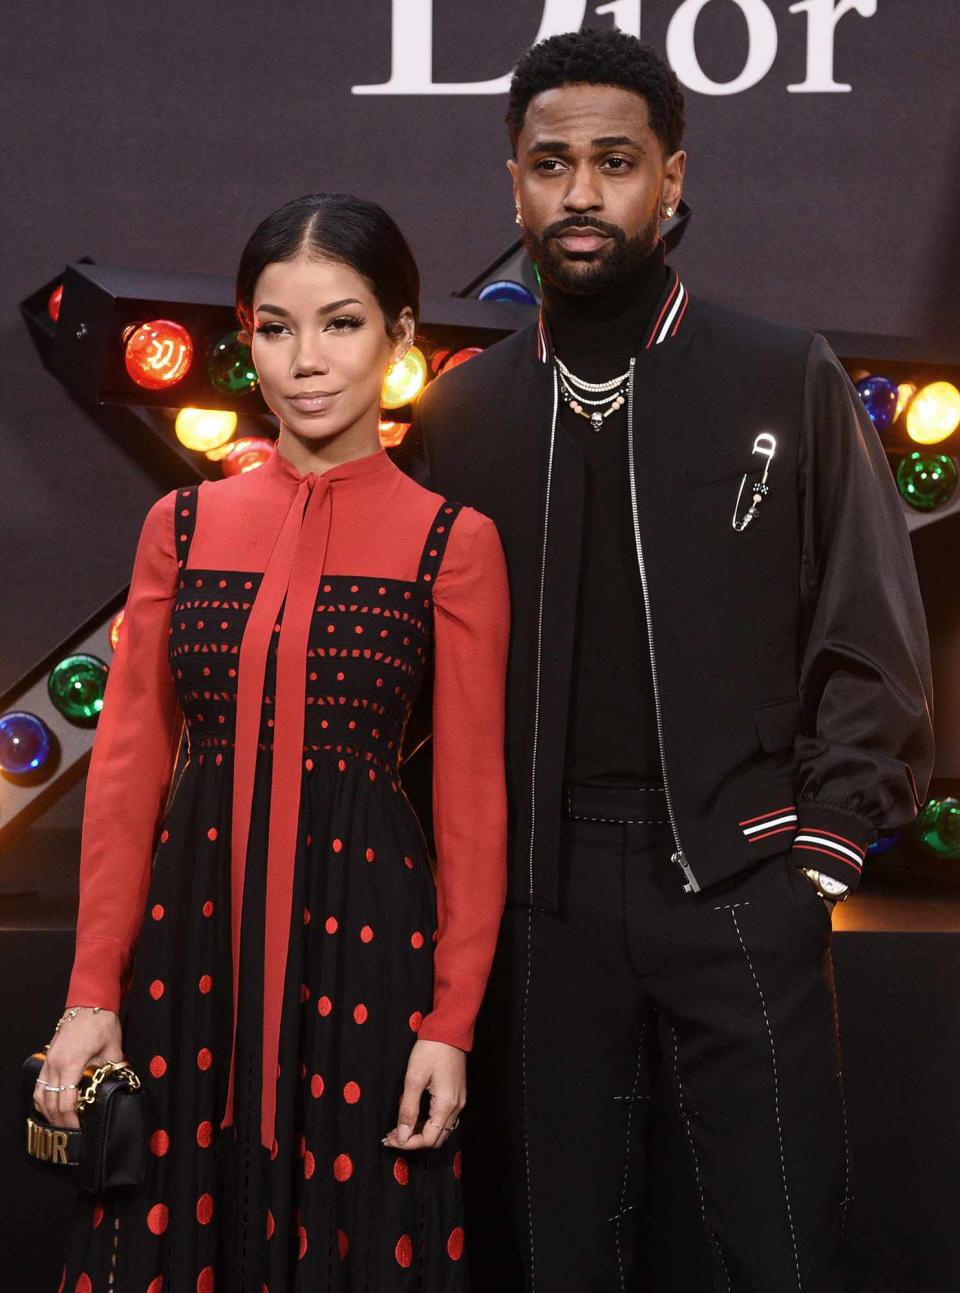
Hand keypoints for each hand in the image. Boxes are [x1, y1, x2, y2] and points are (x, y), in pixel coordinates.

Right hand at [33, 1008, 123, 1129]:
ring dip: (49, 1113)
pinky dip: (43, 1100)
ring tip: (63, 1124)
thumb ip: (114, 1070)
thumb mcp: (113, 1048)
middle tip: (74, 1133)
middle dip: (61, 1122)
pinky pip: (39, 1086)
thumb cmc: (101, 1023)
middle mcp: (55, 1065)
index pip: (66, 1102)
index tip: (81, 1130)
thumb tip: (122, 1087)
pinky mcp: (47, 1059)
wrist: (89, 1003)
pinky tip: (51, 1107)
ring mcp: (48, 1062)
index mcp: (71, 1064)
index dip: (72, 1120)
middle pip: (51, 1104)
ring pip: (41, 1097)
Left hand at [383, 1039, 465, 1151]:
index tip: (391, 1139)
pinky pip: (444, 1118)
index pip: (428, 1138)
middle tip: (393, 1135)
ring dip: (420, 1132)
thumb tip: (402, 1135)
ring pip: (441, 1130)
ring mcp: (459, 1100)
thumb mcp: (413, 1078)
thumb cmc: (431, 1049)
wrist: (449, 1029)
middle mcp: (456, 1106)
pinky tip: (414, 1116)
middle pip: (436, 1138)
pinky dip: (429, 1123)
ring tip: (400, 1127)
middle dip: (413, 1140)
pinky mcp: (457, 1094)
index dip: (408, 1143)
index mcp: (446, 1104)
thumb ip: (408, 1109)